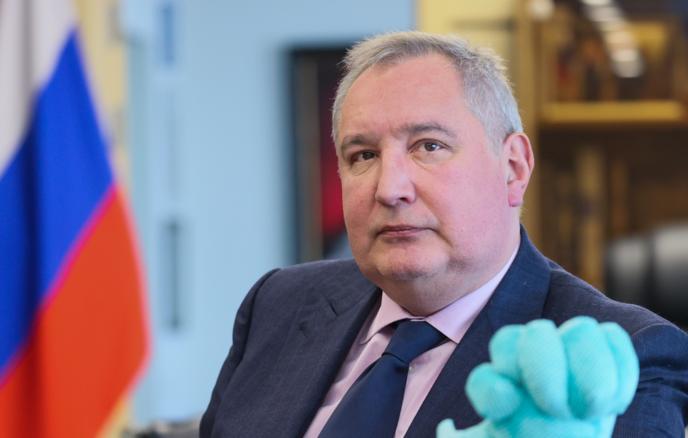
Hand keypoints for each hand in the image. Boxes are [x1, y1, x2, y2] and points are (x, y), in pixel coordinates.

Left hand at [436, 316, 638, 437]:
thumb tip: (447, 426)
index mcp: (501, 379)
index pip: (492, 362)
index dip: (495, 386)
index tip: (508, 410)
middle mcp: (533, 357)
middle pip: (537, 334)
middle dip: (547, 370)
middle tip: (555, 410)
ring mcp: (571, 351)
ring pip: (581, 329)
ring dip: (590, 370)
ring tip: (590, 409)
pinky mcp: (606, 355)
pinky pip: (613, 340)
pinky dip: (619, 370)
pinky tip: (613, 405)